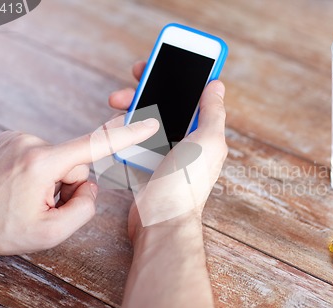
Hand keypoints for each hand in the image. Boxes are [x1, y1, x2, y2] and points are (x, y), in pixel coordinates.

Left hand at [0, 106, 158, 256]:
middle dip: (68, 185)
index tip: (148, 123)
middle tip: (43, 205)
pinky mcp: (10, 138)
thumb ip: (85, 209)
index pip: (95, 145)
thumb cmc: (0, 228)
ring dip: (51, 180)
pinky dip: (38, 172)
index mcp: (43, 164)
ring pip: (59, 160)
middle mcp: (31, 143)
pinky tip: (19, 187)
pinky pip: (42, 155)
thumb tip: (90, 187)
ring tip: (26, 198)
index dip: (126, 134)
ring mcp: (18, 138)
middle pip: (76, 163)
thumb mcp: (51, 233)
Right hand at [108, 62, 227, 239]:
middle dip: (150, 84)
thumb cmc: (185, 184)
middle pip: (168, 101)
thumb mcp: (206, 142)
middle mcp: (187, 140)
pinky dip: (125, 127)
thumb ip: (212, 112)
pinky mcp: (146, 162)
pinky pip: (134, 137)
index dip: (184, 74)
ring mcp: (166, 151)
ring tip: (116, 101)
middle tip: (134, 74)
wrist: (160, 221)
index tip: (166, 60)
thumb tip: (217, 84)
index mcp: (205, 133)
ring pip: (148, 117)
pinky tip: (115, 122)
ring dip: (132, 104)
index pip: (196, 94)